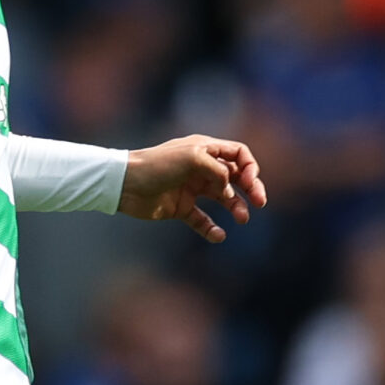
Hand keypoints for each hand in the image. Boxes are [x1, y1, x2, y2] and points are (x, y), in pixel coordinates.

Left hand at [118, 134, 267, 243]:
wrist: (124, 184)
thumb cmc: (156, 165)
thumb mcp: (192, 158)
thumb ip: (217, 169)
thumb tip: (229, 187)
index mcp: (205, 149)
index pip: (238, 155)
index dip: (250, 168)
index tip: (250, 183)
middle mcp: (201, 168)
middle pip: (235, 177)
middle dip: (251, 188)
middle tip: (260, 202)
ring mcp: (191, 188)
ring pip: (222, 199)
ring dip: (236, 208)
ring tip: (242, 219)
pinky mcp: (180, 208)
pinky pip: (202, 219)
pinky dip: (211, 228)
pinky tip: (218, 235)